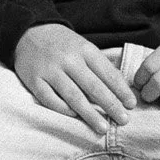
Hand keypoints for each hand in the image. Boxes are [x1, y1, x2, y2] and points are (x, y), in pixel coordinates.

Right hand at [13, 25, 137, 133]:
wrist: (28, 31)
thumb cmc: (62, 43)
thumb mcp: (83, 46)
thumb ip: (99, 65)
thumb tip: (121, 88)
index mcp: (85, 49)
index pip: (107, 72)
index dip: (121, 90)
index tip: (131, 104)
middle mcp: (69, 59)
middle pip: (93, 86)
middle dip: (111, 105)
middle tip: (123, 120)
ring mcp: (50, 70)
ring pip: (73, 96)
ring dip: (90, 114)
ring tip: (103, 127)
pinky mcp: (34, 80)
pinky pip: (50, 99)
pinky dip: (63, 109)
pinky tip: (75, 117)